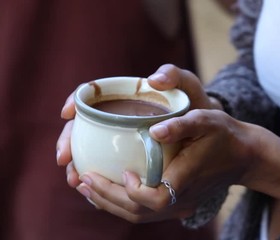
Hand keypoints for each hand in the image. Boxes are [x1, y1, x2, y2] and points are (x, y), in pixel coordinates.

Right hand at [56, 64, 222, 187]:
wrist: (206, 131)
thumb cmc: (193, 105)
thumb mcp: (188, 86)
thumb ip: (175, 75)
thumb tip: (154, 80)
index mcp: (124, 96)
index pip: (90, 95)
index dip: (74, 101)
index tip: (68, 114)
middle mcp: (117, 117)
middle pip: (82, 127)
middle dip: (68, 143)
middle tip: (65, 160)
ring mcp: (119, 138)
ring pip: (88, 151)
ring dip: (77, 166)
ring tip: (76, 180)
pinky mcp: (125, 157)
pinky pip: (104, 167)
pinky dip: (96, 179)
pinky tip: (93, 193)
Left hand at [75, 109, 257, 222]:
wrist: (243, 155)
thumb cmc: (224, 135)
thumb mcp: (207, 120)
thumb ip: (182, 125)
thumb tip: (153, 130)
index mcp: (186, 180)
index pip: (152, 200)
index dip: (129, 191)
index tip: (119, 171)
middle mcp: (182, 199)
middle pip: (138, 212)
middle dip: (106, 198)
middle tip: (81, 180)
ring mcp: (181, 205)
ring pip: (139, 215)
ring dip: (110, 203)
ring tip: (86, 187)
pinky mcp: (178, 204)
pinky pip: (145, 211)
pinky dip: (122, 203)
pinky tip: (109, 190)